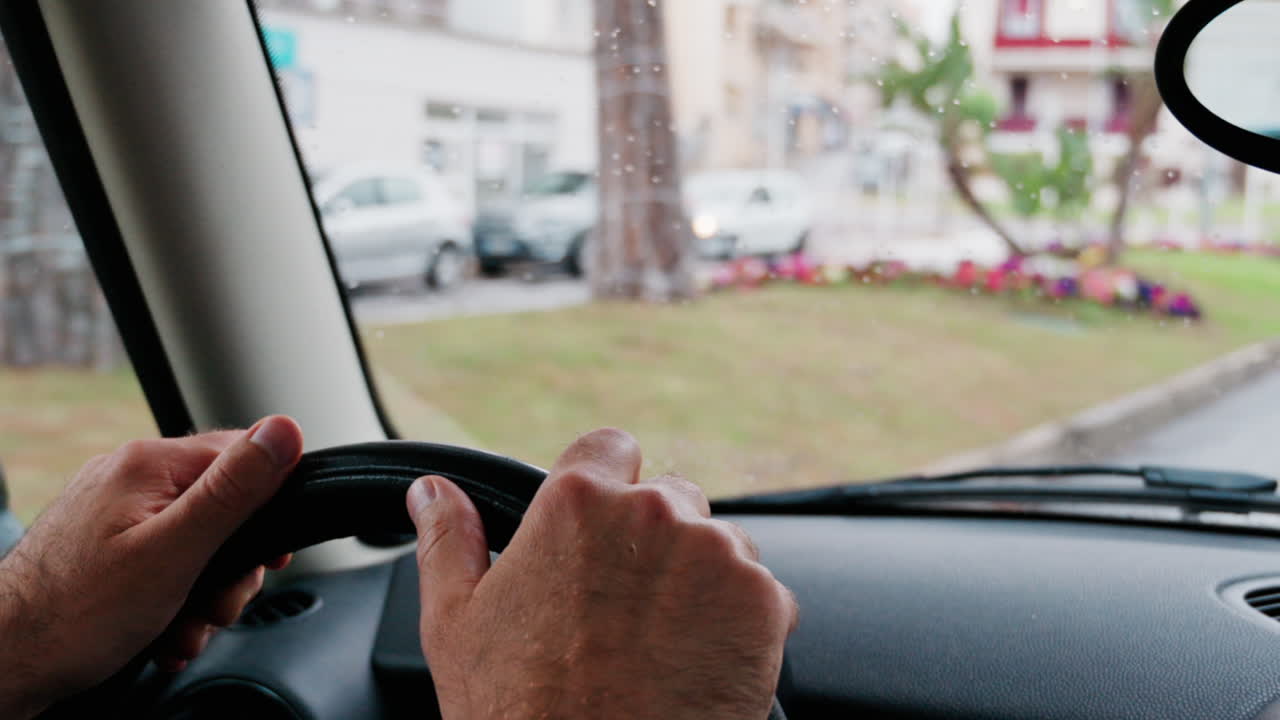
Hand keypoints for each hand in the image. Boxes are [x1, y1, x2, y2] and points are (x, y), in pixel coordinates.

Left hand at [0, 416, 303, 718]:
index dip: (267, 508)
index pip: (242, 456)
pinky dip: (173, 598)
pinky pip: (163, 560)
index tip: (269, 556)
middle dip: (230, 566)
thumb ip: (235, 490)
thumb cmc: (74, 615)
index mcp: (149, 465)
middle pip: (221, 505)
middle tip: (216, 605)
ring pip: (195, 540)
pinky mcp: (103, 544)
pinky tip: (164, 630)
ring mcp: (112, 511)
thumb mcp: (176, 551)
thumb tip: (285, 430)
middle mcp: (128, 477)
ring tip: (183, 628)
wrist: (2, 663)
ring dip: (202, 592)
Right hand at [407, 429, 797, 719]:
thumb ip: (448, 541)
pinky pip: (760, 591)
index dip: (604, 484)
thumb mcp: (457, 626)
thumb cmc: (519, 715)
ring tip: (659, 642)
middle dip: (652, 540)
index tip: (600, 529)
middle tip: (622, 608)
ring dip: (699, 577)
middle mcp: (655, 514)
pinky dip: (739, 621)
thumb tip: (431, 492)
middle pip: (668, 497)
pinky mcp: (764, 603)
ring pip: (718, 542)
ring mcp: (717, 556)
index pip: (610, 447)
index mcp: (578, 504)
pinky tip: (695, 663)